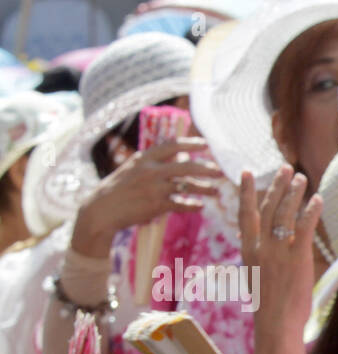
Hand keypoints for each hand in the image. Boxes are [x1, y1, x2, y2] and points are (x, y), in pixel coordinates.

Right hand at [71, 138, 224, 256]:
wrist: (102, 209)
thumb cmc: (118, 190)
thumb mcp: (133, 170)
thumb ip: (154, 164)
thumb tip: (179, 158)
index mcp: (144, 158)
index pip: (172, 145)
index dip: (191, 143)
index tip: (206, 144)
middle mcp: (150, 170)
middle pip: (186, 165)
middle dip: (206, 168)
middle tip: (219, 170)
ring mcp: (154, 187)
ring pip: (187, 185)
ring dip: (204, 188)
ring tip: (215, 192)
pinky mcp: (156, 205)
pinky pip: (181, 204)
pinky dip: (192, 205)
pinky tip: (200, 207)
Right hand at [239, 166, 321, 329]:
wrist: (275, 325)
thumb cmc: (268, 307)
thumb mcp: (255, 278)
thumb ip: (258, 258)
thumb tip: (259, 247)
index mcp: (248, 251)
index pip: (245, 214)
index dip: (245, 191)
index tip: (246, 172)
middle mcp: (260, 247)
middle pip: (268, 207)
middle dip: (277, 185)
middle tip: (285, 168)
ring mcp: (278, 251)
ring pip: (285, 213)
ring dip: (294, 193)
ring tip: (302, 178)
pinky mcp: (297, 258)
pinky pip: (304, 227)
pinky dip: (311, 211)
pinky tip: (317, 199)